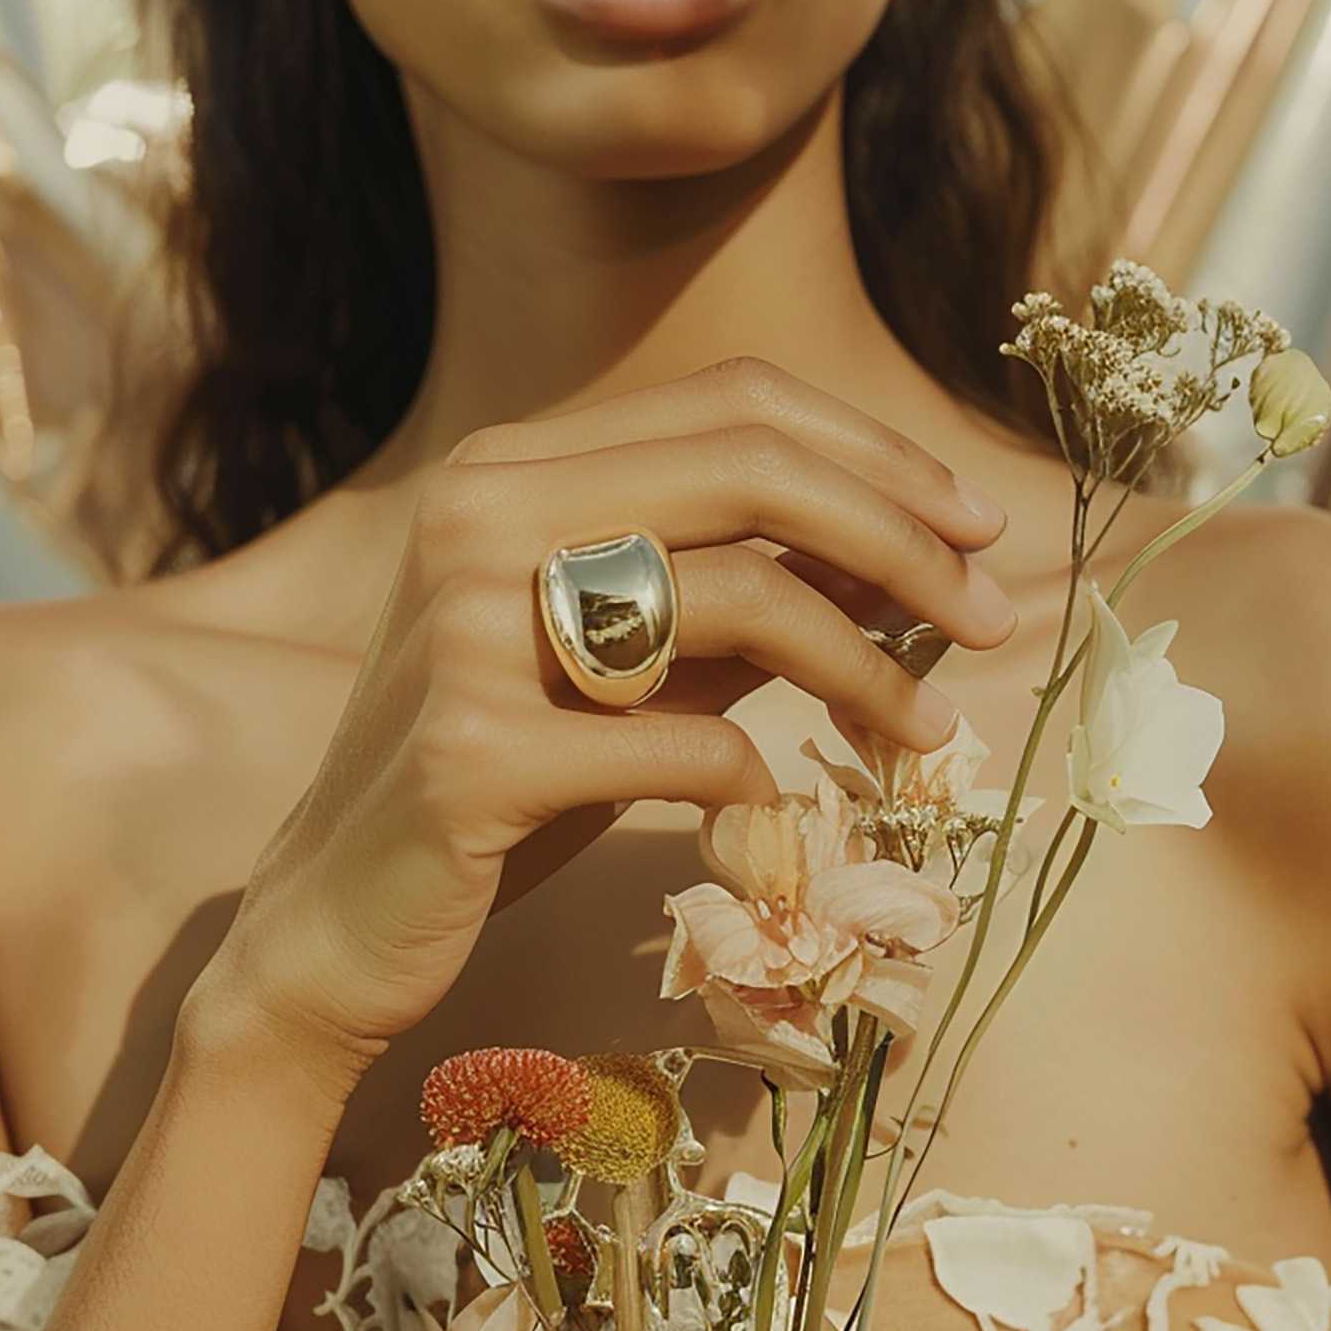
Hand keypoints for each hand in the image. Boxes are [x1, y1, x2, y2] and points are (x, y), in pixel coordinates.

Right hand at [188, 360, 1017, 1083]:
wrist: (336, 925)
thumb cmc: (501, 785)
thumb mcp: (625, 671)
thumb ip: (739, 600)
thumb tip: (910, 558)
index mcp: (508, 468)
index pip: (734, 405)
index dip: (877, 453)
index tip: (976, 525)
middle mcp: (476, 516)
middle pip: (751, 470)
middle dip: (904, 539)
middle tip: (994, 615)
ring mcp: (466, 631)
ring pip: (738, 599)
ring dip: (867, 670)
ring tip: (928, 732)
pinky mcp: (472, 754)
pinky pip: (684, 746)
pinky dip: (759, 786)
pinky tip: (773, 826)